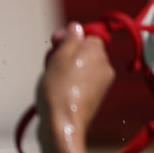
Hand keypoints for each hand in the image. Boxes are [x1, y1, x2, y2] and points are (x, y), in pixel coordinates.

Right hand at [35, 23, 113, 152]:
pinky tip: (56, 90)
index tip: (54, 43)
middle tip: (49, 63)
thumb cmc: (58, 90)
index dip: (69, 37)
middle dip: (64, 54)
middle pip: (83, 51)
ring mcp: (100, 84)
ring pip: (80, 67)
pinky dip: (68, 83)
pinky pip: (80, 82)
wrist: (61, 125)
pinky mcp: (93, 99)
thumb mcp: (60, 56)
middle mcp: (104, 66)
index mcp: (97, 52)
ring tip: (51, 79)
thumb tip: (77, 27)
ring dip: (64, 69)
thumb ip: (70, 38)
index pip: (87, 34)